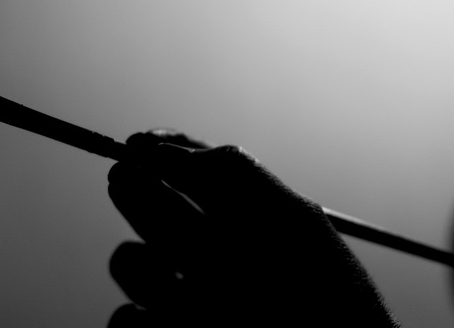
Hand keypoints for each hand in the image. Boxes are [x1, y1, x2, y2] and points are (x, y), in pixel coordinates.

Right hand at [107, 130, 398, 326]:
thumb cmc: (328, 302)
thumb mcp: (293, 224)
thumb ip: (233, 175)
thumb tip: (164, 145)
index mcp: (245, 220)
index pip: (195, 171)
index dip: (165, 151)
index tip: (141, 144)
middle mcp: (209, 256)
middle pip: (154, 208)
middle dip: (138, 193)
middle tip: (125, 178)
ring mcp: (182, 302)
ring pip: (129, 263)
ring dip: (142, 264)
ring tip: (176, 279)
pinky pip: (125, 322)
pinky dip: (138, 318)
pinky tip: (173, 323)